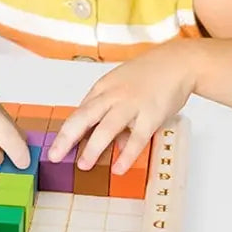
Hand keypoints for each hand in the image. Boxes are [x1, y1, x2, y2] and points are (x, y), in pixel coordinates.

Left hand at [48, 41, 196, 173]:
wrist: (177, 63)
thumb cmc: (148, 76)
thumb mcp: (123, 89)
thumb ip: (113, 115)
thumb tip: (114, 144)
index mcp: (102, 89)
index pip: (79, 112)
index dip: (65, 131)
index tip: (55, 147)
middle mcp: (113, 96)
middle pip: (84, 117)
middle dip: (67, 138)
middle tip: (54, 156)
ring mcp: (132, 105)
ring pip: (107, 128)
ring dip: (93, 148)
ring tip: (83, 165)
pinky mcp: (151, 114)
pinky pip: (137, 138)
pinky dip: (127, 155)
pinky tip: (118, 169)